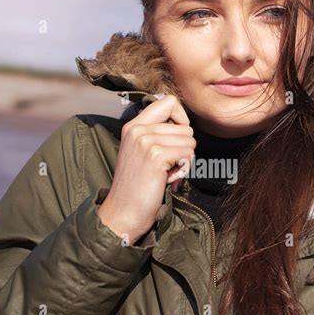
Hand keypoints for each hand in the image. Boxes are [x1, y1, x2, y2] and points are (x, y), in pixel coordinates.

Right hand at [97, 94, 195, 241]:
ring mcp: (146, 141)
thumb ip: (157, 135)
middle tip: (167, 166)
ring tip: (166, 174)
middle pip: (185, 127)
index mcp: (134, 125)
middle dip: (183, 149)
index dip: (181, 120)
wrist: (123, 212)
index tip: (176, 140)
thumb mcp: (141, 152)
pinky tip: (167, 180)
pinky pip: (188, 154)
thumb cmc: (137, 186)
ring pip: (190, 141)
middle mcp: (138, 129)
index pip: (169, 102)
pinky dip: (183, 170)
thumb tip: (185, 125)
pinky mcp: (155, 155)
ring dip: (184, 161)